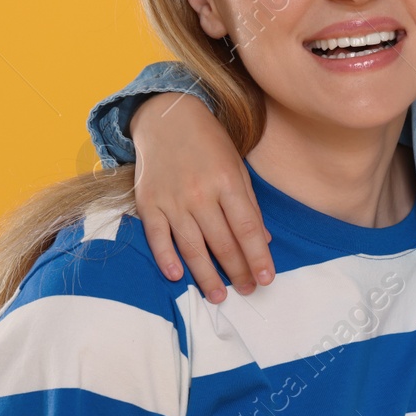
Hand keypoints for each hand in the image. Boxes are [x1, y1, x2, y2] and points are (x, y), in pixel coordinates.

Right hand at [130, 93, 273, 301]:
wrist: (167, 119)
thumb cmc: (210, 144)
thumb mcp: (237, 167)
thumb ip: (249, 205)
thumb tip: (262, 241)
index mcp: (228, 182)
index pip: (247, 229)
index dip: (258, 257)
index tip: (267, 278)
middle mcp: (200, 193)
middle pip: (221, 242)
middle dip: (237, 271)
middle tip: (248, 291)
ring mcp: (172, 199)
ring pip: (191, 246)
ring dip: (205, 276)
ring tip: (218, 296)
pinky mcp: (148, 202)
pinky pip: (157, 236)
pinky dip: (166, 258)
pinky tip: (178, 276)